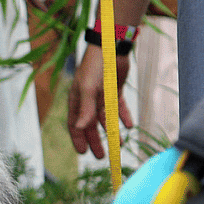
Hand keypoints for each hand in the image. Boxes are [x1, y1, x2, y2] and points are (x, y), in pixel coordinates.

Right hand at [67, 43, 133, 158]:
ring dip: (111, 132)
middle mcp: (88, 101)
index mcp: (77, 101)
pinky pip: (118, 108)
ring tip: (118, 145)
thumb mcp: (88, 90)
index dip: (78, 139)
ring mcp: (101, 96)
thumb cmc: (95, 67)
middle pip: (91, 125)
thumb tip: (80, 128)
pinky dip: (123, 117)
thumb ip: (85, 109)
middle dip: (95, 141)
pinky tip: (129, 126)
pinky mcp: (114, 91)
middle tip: (101, 156)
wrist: (112, 47)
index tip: (83, 153)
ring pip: (106, 119)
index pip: (75, 124)